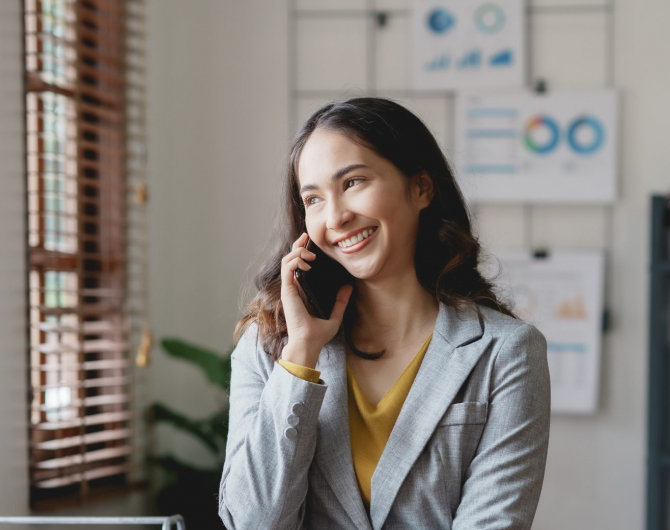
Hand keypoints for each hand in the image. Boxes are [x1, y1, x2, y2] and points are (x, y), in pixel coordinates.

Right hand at [280, 232, 352, 363]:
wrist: (309, 343)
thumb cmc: (318, 334)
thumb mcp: (334, 315)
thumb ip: (340, 301)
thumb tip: (348, 287)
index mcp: (301, 292)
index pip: (298, 266)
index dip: (302, 252)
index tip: (311, 243)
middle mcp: (293, 288)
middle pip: (290, 259)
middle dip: (297, 245)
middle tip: (307, 237)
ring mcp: (288, 289)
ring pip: (286, 260)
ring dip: (297, 252)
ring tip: (310, 253)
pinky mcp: (287, 291)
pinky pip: (287, 268)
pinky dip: (295, 260)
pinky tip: (306, 262)